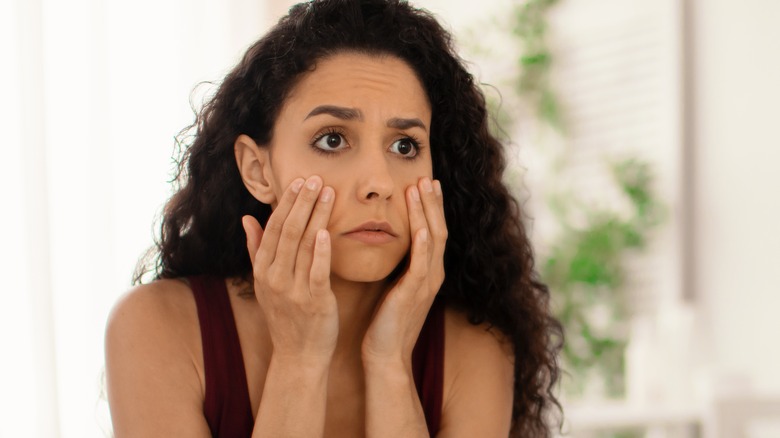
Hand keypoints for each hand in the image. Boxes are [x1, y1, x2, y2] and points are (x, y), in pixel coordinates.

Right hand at [242, 176, 338, 361]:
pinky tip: (326, 231)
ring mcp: (294, 290)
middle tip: (316, 178)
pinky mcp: (314, 302)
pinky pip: (316, 272)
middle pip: (289, 231)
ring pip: (304, 245)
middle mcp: (275, 277)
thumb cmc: (285, 315)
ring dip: (316, 216)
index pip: (274, 228)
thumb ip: (257, 249)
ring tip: (328, 193)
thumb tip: (247, 218)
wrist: (298, 355)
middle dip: (302, 202)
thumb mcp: (265, 283)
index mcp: (264, 270)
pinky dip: (320, 251)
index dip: (287, 203)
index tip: (299, 180)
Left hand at [361, 177, 446, 364]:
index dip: (430, 207)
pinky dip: (422, 244)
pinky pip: (421, 265)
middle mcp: (432, 274)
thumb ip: (398, 265)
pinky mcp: (414, 294)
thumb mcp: (394, 286)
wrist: (385, 355)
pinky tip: (420, 226)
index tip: (424, 183)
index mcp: (427, 272)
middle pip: (437, 229)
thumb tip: (386, 242)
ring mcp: (426, 284)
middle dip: (432, 202)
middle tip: (427, 177)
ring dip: (427, 213)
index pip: (432, 231)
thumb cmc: (386, 322)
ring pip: (432, 240)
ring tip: (421, 188)